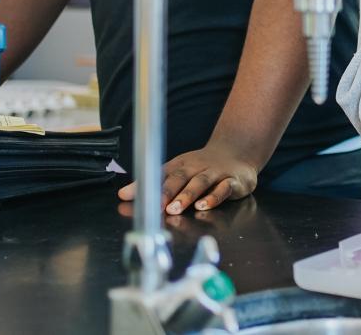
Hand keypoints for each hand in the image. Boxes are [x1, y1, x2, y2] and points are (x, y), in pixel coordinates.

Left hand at [117, 143, 258, 214]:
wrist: (237, 152)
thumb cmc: (202, 166)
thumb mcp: (177, 171)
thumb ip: (152, 184)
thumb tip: (123, 194)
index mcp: (181, 165)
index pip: (162, 174)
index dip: (147, 185)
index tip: (130, 197)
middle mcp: (197, 167)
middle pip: (181, 177)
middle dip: (168, 192)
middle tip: (158, 206)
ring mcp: (216, 173)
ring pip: (201, 182)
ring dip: (188, 195)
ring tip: (176, 208)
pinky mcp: (233, 181)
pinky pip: (224, 188)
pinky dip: (214, 197)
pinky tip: (204, 205)